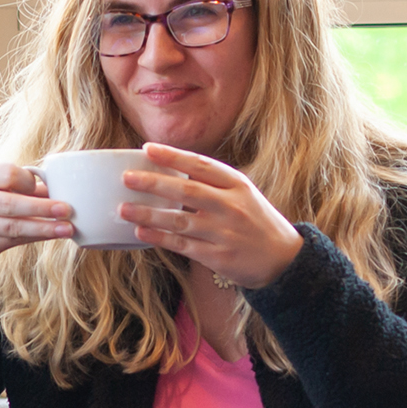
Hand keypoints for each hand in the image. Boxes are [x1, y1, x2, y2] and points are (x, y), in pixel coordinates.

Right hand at [0, 157, 75, 268]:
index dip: (27, 181)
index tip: (44, 186)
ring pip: (13, 227)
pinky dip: (36, 238)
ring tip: (67, 228)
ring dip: (43, 228)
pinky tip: (52, 235)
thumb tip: (61, 187)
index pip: (6, 174)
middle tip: (67, 209)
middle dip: (41, 207)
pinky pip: (13, 242)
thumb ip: (23, 184)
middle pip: (9, 204)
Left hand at [119, 145, 302, 291]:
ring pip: (179, 220)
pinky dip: (159, 237)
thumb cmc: (256, 221)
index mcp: (237, 185)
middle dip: (154, 182)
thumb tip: (171, 171)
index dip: (173, 156)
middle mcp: (231, 206)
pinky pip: (182, 245)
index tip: (148, 148)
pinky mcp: (217, 257)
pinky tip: (140, 231)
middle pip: (186, 191)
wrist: (283, 259)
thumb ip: (214, 184)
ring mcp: (223, 232)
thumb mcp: (244, 194)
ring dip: (149, 213)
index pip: (200, 165)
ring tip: (123, 207)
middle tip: (127, 177)